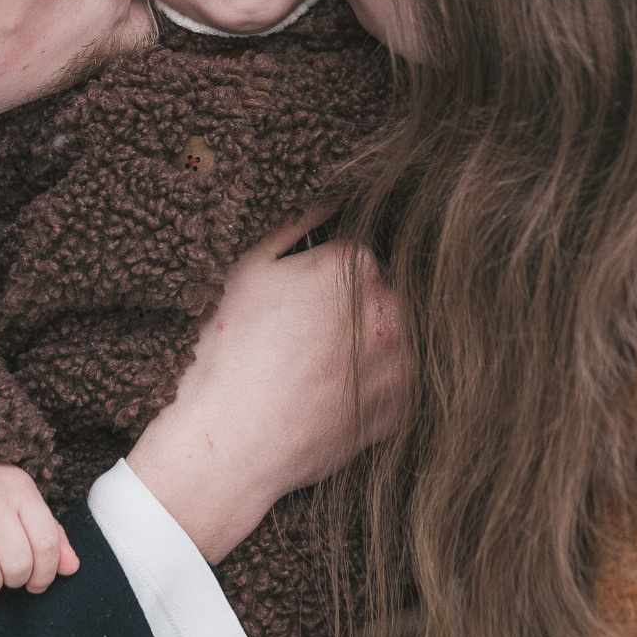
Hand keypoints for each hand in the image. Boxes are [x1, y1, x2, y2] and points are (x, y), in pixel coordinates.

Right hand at [125, 209, 403, 562]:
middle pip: (389, 293)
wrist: (231, 443)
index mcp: (353, 266)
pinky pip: (404, 385)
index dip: (332, 276)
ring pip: (403, 337)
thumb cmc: (232, 352)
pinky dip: (382, 386)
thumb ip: (295, 223)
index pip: (361, 254)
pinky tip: (341, 393)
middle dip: (360, 307)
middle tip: (317, 335)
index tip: (308, 299)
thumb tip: (332, 194)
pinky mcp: (402, 410)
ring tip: (329, 365)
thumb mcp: (248, 268)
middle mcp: (390, 311)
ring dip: (378, 344)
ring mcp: (402, 364)